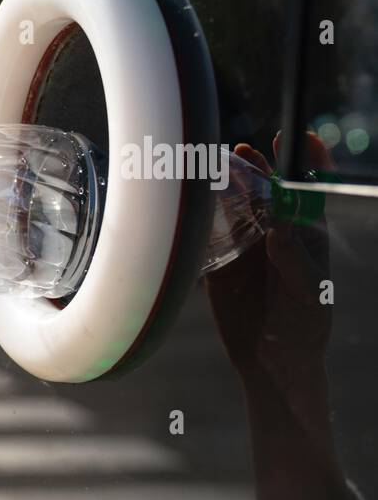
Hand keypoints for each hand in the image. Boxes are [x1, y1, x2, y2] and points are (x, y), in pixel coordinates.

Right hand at [206, 132, 332, 389]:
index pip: (310, 188)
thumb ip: (296, 259)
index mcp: (307, 234)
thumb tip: (279, 226)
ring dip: (226, 183)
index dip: (307, 159)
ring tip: (213, 165)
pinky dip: (199, 214)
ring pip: (235, 204)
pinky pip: (207, 231)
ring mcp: (246, 245)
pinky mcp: (219, 262)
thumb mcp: (309, 291)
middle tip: (243, 151)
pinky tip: (189, 200)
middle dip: (257, 165)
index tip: (297, 138)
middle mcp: (276, 233)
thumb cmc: (305, 324)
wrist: (271, 361)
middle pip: (267, 187)